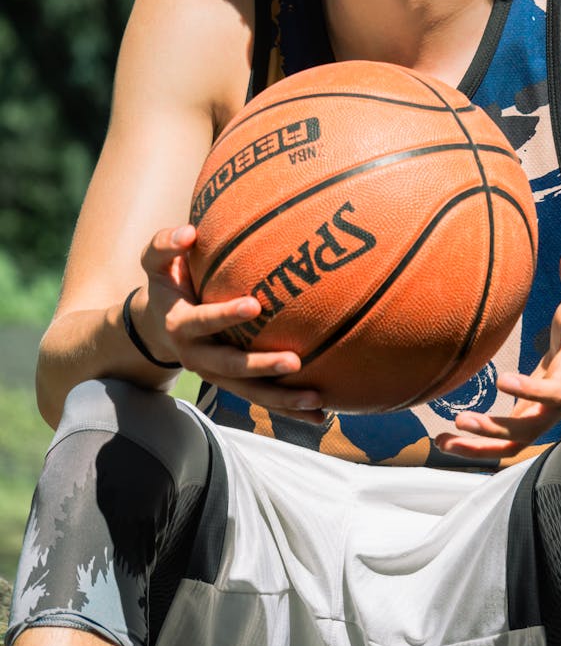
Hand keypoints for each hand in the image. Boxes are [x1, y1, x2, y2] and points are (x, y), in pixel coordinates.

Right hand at [134, 225, 325, 422]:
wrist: (156, 325)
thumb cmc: (167, 283)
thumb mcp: (154, 261)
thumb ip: (166, 243)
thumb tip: (189, 232)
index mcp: (180, 324)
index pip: (203, 321)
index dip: (226, 315)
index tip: (255, 304)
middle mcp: (197, 355)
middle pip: (230, 367)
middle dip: (261, 366)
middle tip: (294, 361)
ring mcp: (215, 374)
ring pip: (249, 393)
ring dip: (282, 399)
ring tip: (316, 401)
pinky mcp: (231, 384)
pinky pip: (260, 398)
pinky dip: (289, 408)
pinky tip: (321, 414)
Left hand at [435, 253, 560, 461]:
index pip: (555, 394)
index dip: (531, 392)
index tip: (503, 381)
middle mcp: (558, 406)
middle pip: (530, 429)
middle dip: (496, 429)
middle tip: (462, 419)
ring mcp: (542, 419)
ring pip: (513, 444)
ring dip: (479, 446)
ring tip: (444, 438)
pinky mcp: (527, 422)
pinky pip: (504, 444)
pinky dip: (477, 447)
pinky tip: (446, 440)